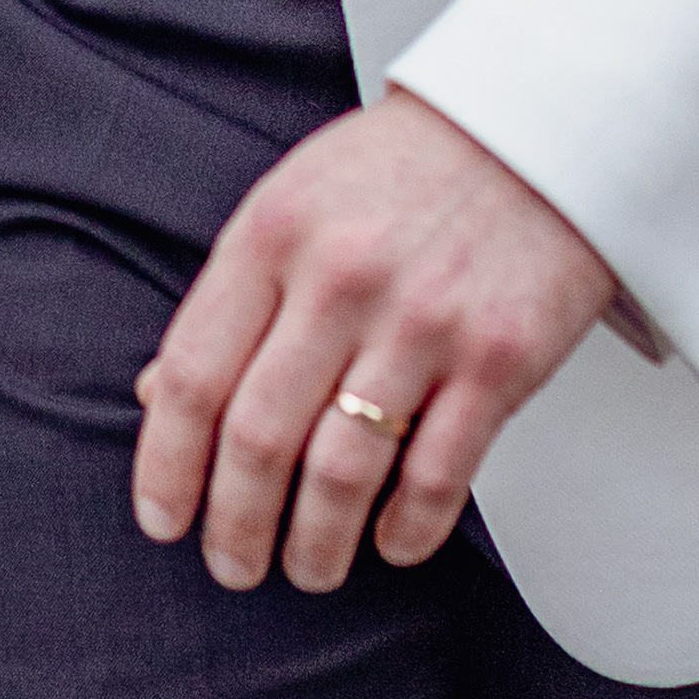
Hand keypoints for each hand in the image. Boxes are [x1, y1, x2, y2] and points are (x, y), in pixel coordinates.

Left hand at [130, 87, 620, 593]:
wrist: (537, 128)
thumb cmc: (404, 169)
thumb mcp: (294, 203)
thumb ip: (232, 298)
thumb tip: (160, 398)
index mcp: (274, 234)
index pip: (196, 375)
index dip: (168, 465)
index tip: (163, 519)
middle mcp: (341, 278)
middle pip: (260, 438)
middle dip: (233, 524)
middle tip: (231, 566)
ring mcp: (423, 321)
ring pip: (342, 471)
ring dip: (314, 544)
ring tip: (306, 570)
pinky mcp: (498, 358)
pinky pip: (438, 474)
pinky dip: (406, 529)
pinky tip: (390, 545)